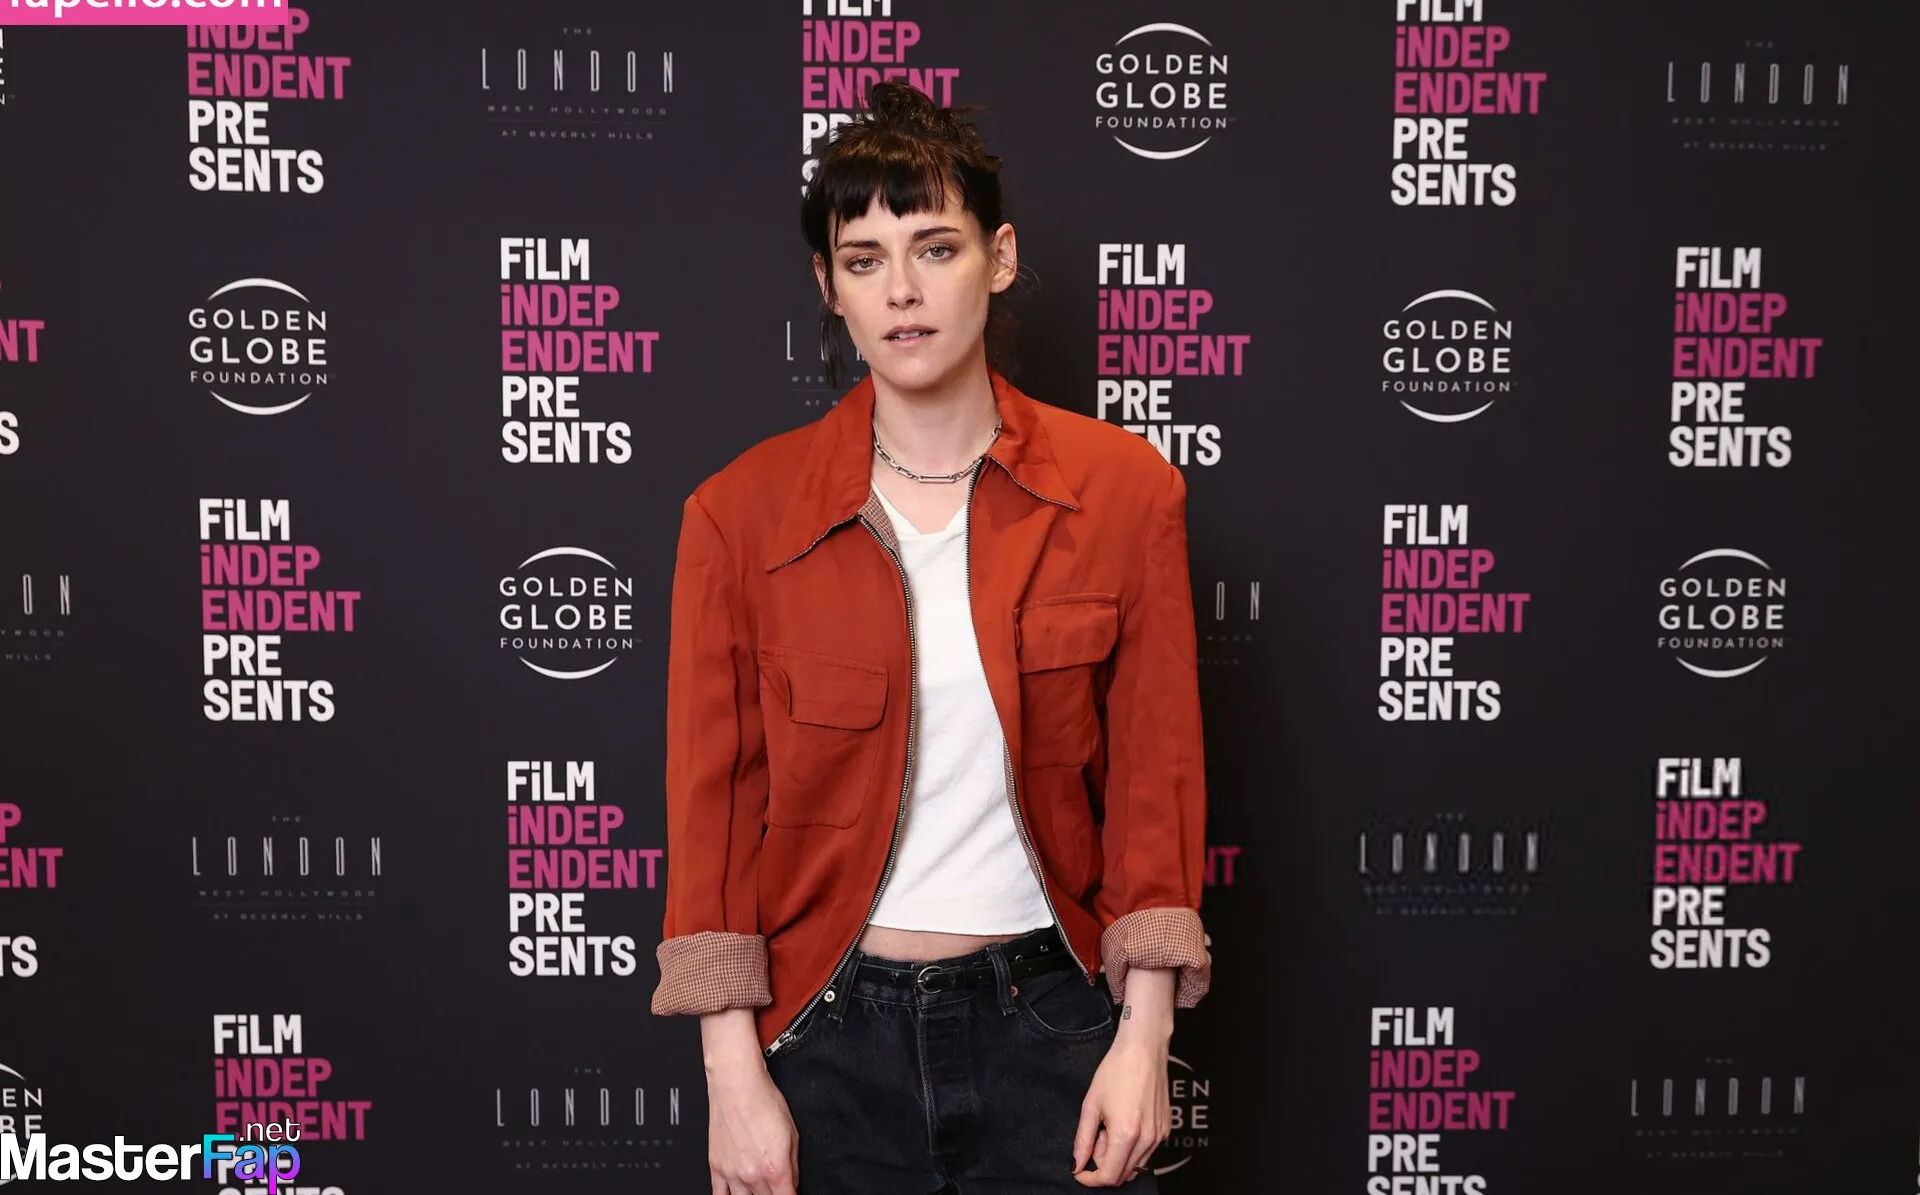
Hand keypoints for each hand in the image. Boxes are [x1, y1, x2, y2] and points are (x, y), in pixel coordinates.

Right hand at [702, 1010, 799, 1194]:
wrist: (737, 1086)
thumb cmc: (763, 1102)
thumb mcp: (792, 1133)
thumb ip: (793, 1165)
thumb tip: (792, 1182)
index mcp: (775, 1168)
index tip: (790, 1192)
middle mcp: (752, 1175)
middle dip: (773, 1194)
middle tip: (775, 1183)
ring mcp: (732, 1173)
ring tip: (758, 1186)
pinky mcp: (716, 1167)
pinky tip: (736, 1193)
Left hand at [1071, 969, 1174, 1186]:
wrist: (1144, 1049)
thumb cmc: (1116, 1071)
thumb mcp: (1091, 1105)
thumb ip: (1083, 1140)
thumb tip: (1077, 1164)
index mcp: (1125, 1135)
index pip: (1108, 1176)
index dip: (1090, 1178)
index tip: (1080, 1170)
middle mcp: (1147, 1140)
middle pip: (1123, 1175)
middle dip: (1103, 1164)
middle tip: (1095, 1135)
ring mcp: (1159, 1136)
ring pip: (1135, 1165)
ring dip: (1117, 1155)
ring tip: (1109, 1125)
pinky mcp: (1165, 1130)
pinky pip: (1146, 1152)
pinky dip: (1131, 1148)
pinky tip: (1124, 1122)